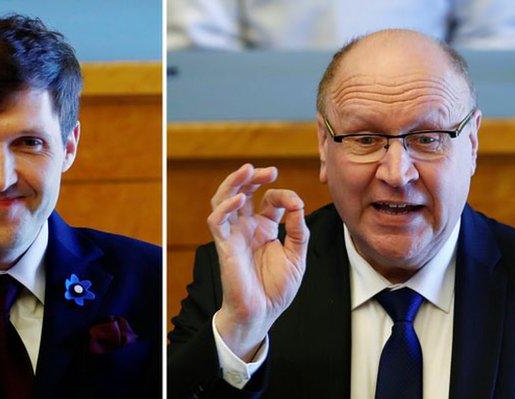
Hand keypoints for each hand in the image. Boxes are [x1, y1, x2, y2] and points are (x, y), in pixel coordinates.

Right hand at [207, 164, 308, 360]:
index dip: (283, 195)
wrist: (262, 314)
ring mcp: (234, 235)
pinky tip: (240, 200)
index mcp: (265, 229)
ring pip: (224, 199)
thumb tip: (297, 204)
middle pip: (244, 192)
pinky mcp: (224, 246)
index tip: (296, 204)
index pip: (270, 200)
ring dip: (234, 183)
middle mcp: (247, 228)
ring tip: (247, 171)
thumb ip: (298, 229)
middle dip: (254, 178)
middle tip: (268, 171)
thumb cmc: (277, 289)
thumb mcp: (297, 256)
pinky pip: (216, 221)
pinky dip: (225, 207)